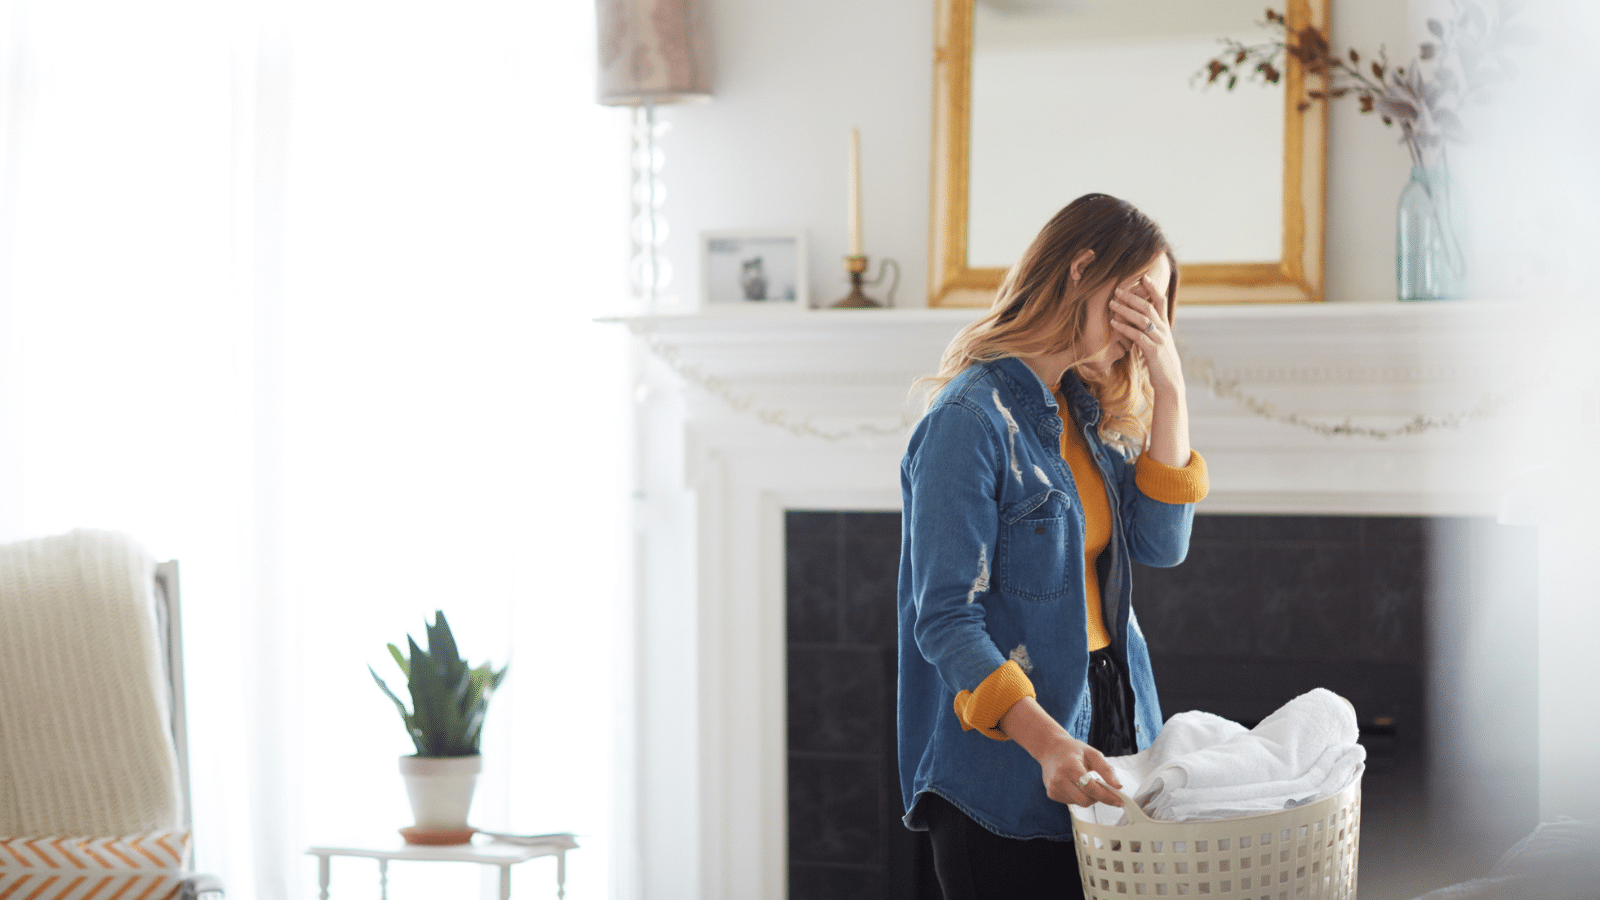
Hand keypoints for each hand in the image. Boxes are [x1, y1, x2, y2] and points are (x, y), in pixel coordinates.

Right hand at [1036, 734, 1125, 807]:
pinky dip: (1078, 796)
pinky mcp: (1051, 794)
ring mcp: (1054, 788)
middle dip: (1097, 797)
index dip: (1107, 796)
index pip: (1091, 788)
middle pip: (1085, 800)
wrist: (1049, 748)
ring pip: (1079, 803)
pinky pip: (1071, 802)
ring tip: (1084, 780)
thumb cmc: (1072, 750)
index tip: (1119, 801)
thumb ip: (1106, 769)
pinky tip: (1074, 784)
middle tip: (1101, 786)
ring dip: (1087, 796)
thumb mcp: (1092, 753)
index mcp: (1070, 767)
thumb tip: (1118, 786)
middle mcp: (1059, 779)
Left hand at [1110, 275, 1183, 395]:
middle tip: (1118, 288)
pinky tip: (1113, 323)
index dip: (1153, 288)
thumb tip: (1138, 323)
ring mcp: (1159, 340)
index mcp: (1164, 327)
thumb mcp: (1157, 344)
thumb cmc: (1161, 364)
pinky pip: (1137, 336)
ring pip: (1143, 319)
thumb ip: (1150, 332)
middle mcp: (1163, 330)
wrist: (1171, 384)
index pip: (1161, 302)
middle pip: (1149, 307)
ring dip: (1125, 309)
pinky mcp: (1153, 351)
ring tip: (1111, 303)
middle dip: (1133, 296)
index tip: (1143, 277)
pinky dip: (1124, 328)